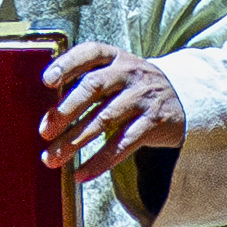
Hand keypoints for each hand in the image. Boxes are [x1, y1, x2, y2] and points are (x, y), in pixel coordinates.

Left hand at [39, 39, 185, 178]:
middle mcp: (130, 72)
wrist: (182, 100)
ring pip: (105, 119)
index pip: (90, 52)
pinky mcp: (154, 122)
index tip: (46, 81)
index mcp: (115, 57)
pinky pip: (123, 144)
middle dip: (66, 110)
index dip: (67, 64)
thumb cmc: (132, 88)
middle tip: (44, 131)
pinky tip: (82, 173)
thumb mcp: (115, 73)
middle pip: (93, 86)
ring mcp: (143, 97)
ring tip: (53, 158)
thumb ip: (87, 81)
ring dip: (75, 141)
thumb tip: (46, 111)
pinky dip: (100, 161)